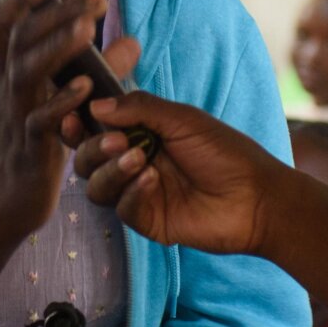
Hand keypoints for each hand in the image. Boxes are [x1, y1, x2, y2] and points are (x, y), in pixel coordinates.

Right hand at [0, 0, 107, 242]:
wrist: (6, 202)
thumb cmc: (34, 146)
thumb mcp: (61, 102)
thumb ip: (95, 71)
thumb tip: (132, 42)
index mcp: (13, 74)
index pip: (9, 25)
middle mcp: (9, 89)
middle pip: (21, 38)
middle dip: (53, 13)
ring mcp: (16, 117)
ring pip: (26, 72)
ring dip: (56, 47)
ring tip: (86, 28)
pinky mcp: (30, 149)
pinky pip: (41, 122)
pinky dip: (61, 102)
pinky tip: (84, 87)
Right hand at [73, 73, 283, 259]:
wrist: (256, 198)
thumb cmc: (226, 152)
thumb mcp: (183, 120)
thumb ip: (139, 109)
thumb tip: (95, 106)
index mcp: (140, 133)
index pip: (96, 128)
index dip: (78, 123)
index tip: (71, 116)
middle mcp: (134, 162)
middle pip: (87, 159)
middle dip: (94, 148)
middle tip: (115, 141)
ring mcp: (138, 193)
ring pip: (97, 186)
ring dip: (110, 171)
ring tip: (139, 160)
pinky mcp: (147, 221)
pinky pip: (121, 208)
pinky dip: (131, 193)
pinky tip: (152, 181)